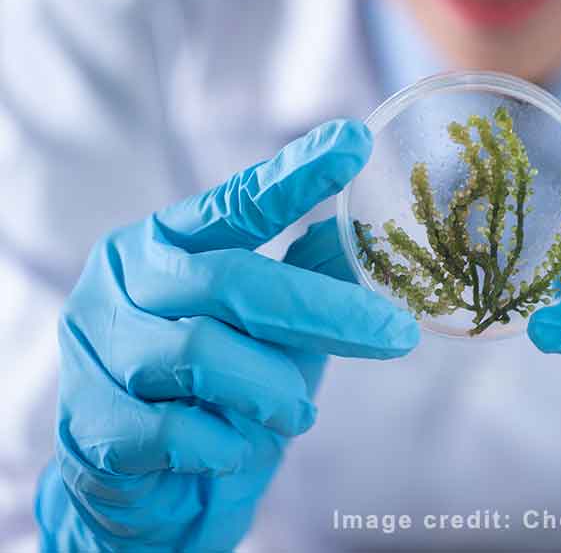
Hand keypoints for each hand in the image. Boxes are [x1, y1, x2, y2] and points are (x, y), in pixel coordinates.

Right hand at [35, 121, 418, 550]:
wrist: (149, 486)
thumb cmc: (216, 390)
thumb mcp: (270, 328)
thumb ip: (306, 277)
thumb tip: (364, 231)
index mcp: (166, 243)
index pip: (236, 203)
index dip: (296, 175)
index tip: (355, 142)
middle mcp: (124, 281)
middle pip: (233, 280)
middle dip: (325, 311)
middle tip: (399, 335)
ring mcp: (99, 349)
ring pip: (204, 353)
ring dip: (273, 389)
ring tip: (298, 413)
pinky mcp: (93, 423)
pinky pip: (179, 429)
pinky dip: (228, 442)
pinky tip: (237, 447)